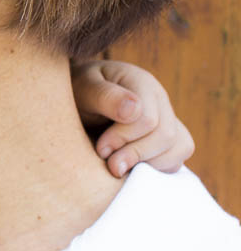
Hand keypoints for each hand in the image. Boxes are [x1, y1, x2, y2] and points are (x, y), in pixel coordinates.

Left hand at [74, 59, 194, 176]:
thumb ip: (105, 97)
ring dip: (148, 163)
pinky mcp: (168, 139)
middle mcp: (160, 99)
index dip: (123, 139)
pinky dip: (157, 168)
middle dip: (135, 154)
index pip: (147, 119)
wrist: (72, 103)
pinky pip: (177, 158)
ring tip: (118, 165)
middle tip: (109, 163)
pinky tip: (132, 167)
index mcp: (140, 82)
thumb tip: (134, 110)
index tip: (100, 149)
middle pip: (166, 135)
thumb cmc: (75, 94)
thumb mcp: (83, 90)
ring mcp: (168, 118)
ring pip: (179, 148)